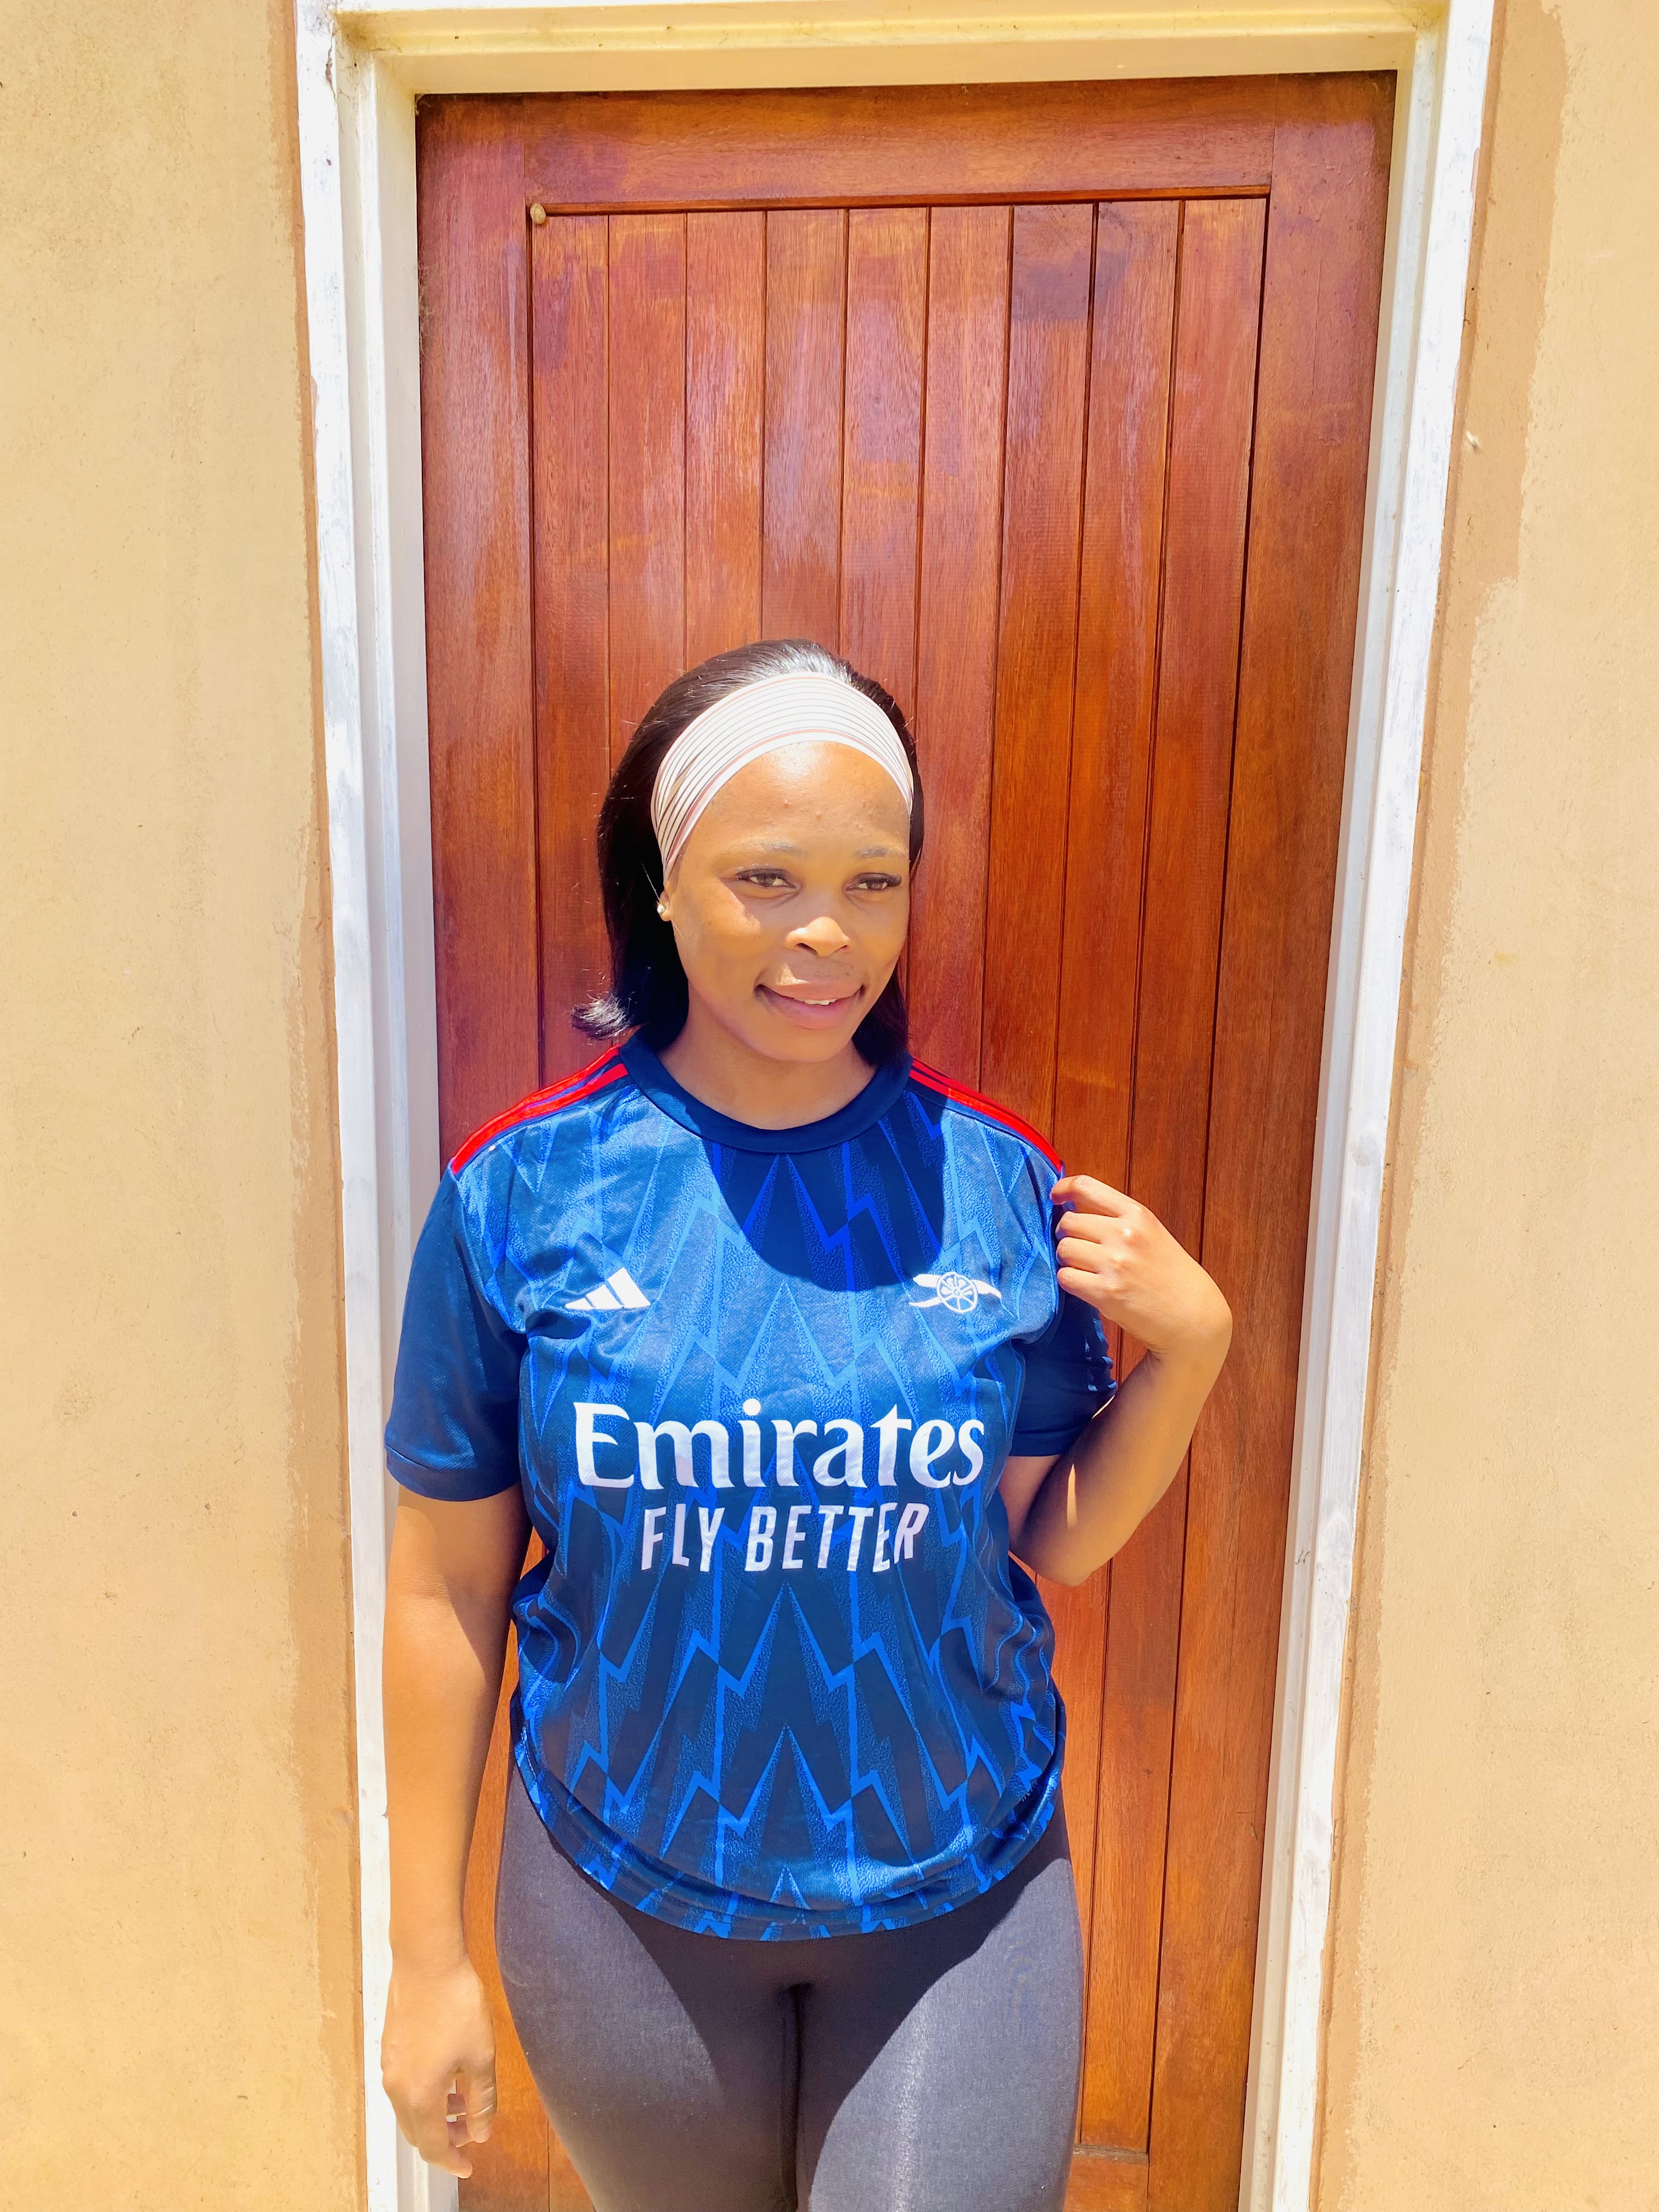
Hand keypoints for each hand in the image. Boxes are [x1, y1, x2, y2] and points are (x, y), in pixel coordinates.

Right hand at [382, 1952, 497, 2177]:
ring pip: (409, 2109)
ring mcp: (389, 2067)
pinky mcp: (389, 2048)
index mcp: (419, 2096)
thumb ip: (481, 2100)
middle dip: (443, 2140)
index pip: (432, 2147)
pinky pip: (404, 2087)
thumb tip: (481, 2133)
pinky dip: (424, 2095)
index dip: (452, 2161)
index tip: (469, 2166)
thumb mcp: (481, 2056)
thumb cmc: (457, 2006)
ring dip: (434, 2116)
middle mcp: (396, 2087)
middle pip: (417, 2132)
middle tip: (470, 2133)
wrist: (426, 1961)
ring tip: (462, 2103)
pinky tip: (446, 2076)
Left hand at [1051, 1175, 1231, 1370]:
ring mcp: (1115, 1263)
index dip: (1063, 1188)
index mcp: (1137, 1214)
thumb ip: (1118, 1220)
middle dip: (1068, 1235)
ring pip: (1063, 1249)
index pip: (1085, 1186)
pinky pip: (1065, 1277)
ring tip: (1087, 1270)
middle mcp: (1125, 1234)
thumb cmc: (1171, 1275)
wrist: (1193, 1317)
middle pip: (1068, 1222)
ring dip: (1068, 1260)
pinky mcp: (1106, 1292)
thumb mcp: (1152, 1234)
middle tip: (1080, 1249)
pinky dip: (1070, 1282)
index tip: (1056, 1198)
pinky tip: (1087, 1286)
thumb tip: (1072, 1209)